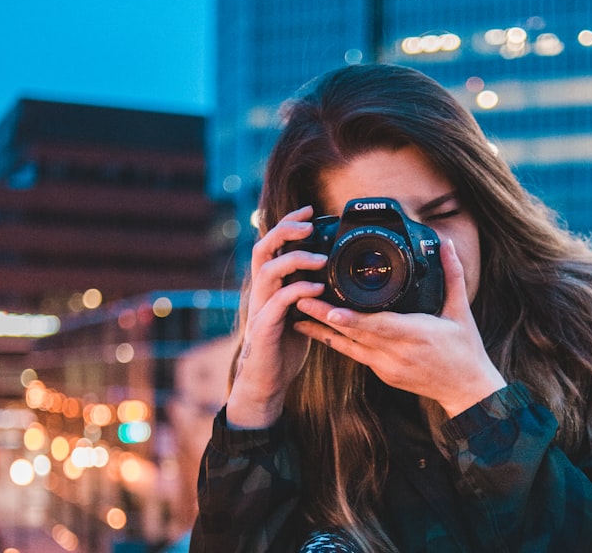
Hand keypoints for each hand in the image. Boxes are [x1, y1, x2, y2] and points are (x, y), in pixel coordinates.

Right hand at [226, 206, 327, 428]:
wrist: (267, 380)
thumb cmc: (284, 345)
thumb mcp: (299, 310)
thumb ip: (307, 288)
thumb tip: (330, 269)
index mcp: (269, 284)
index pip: (272, 244)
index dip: (288, 224)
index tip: (310, 211)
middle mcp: (261, 291)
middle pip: (263, 247)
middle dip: (285, 230)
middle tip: (309, 223)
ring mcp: (261, 307)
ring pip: (268, 270)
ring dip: (295, 259)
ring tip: (321, 258)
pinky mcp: (265, 327)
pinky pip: (279, 301)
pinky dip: (299, 290)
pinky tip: (318, 287)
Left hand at [293, 239, 505, 417]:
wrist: (466, 391)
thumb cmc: (465, 350)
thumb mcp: (461, 311)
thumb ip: (452, 275)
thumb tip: (448, 244)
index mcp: (417, 334)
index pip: (380, 326)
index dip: (353, 319)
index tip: (330, 309)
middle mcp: (398, 352)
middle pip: (356, 334)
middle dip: (326, 317)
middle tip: (300, 299)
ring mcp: (388, 366)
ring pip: (349, 347)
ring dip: (322, 331)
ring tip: (298, 315)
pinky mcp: (383, 373)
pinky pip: (355, 355)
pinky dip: (336, 342)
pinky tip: (318, 331)